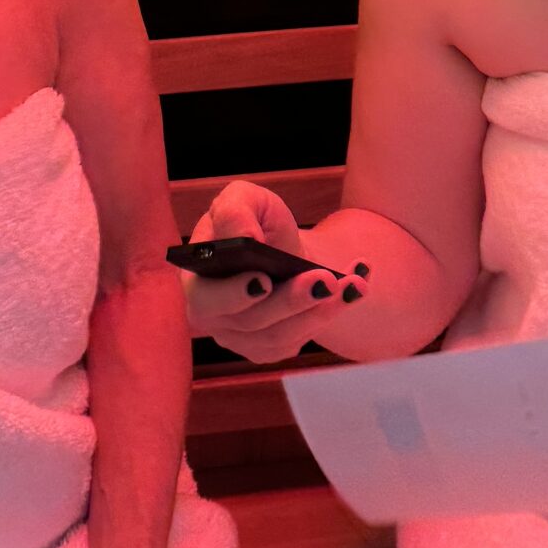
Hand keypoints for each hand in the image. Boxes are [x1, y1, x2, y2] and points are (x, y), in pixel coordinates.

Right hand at [178, 180, 368, 363]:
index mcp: (197, 277)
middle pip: (248, 321)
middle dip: (288, 302)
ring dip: (317, 309)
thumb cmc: (259, 224)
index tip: (265, 280)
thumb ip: (235, 210)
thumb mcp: (246, 200)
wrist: (284, 251)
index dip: (233, 293)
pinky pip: (294, 342)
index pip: (204, 296)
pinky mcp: (267, 347)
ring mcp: (239, 337)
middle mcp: (213, 315)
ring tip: (348, 283)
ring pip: (277, 335)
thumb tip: (244, 239)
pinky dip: (326, 316)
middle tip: (323, 281)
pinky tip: (351, 292)